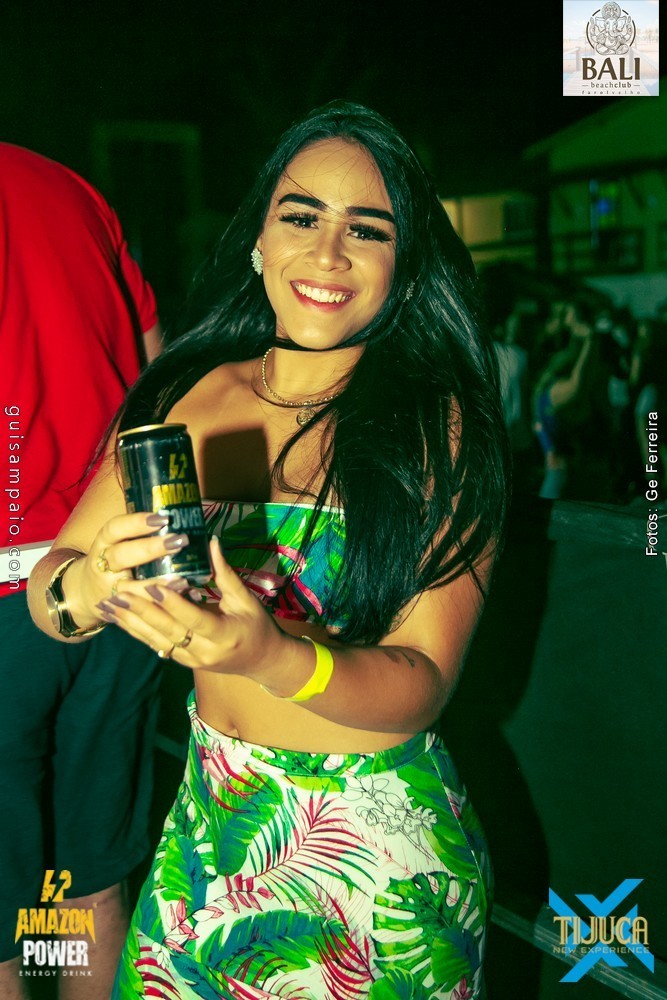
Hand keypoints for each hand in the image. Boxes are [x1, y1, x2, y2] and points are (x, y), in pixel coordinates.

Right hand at [66, 511, 189, 624]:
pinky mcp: (120, 611)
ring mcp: (110, 590)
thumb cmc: (112, 560)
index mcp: (103, 543)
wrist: (84, 594)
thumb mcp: (116, 543)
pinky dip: (163, 604)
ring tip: (184, 579)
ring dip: (157, 584)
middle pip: (122, 556)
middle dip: (151, 549)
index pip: (114, 529)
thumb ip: (140, 532)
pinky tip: (185, 596)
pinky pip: (141, 609)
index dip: (136, 523)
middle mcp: (103, 566)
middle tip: (179, 541)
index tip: (161, 518)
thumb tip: (179, 511)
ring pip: (131, 588)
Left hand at [102, 537, 289, 675]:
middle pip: (167, 630)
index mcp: (223, 635)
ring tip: (107, 604)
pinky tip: (118, 618)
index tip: (152, 586)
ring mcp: (190, 659)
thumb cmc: (258, 626)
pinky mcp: (182, 660)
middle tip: (117, 592)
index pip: (193, 619)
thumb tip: (211, 541)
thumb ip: (226, 573)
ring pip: (155, 640)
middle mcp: (203, 652)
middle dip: (140, 611)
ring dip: (130, 622)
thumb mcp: (246, 600)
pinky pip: (155, 644)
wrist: (262, 662)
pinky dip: (135, 630)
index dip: (172, 603)